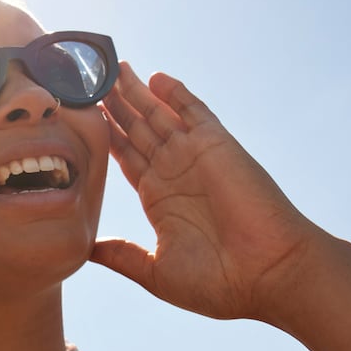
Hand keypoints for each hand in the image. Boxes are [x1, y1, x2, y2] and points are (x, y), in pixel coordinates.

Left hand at [92, 63, 328, 323]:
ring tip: (111, 68)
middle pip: (137, 129)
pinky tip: (155, 77)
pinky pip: (194, 112)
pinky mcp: (217, 146)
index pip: (125, 156)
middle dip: (114, 105)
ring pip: (158, 114)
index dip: (104, 135)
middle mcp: (175, 173)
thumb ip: (122, 256)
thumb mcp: (156, 272)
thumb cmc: (219, 283)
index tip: (80, 116)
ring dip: (135, 92)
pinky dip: (176, 93)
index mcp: (159, 199)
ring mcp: (195, 157)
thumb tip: (86, 250)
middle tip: (88, 78)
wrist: (270, 276)